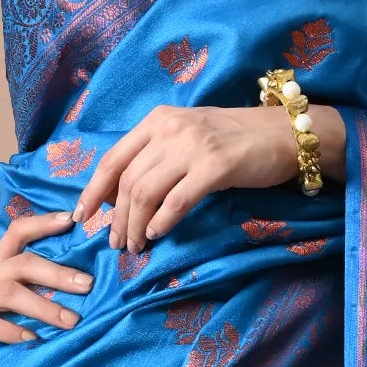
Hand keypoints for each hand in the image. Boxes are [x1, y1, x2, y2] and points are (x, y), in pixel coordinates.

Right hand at [0, 209, 92, 366]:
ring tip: (70, 321)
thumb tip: (63, 299)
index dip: (43, 224)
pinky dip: (10, 331)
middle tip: (88, 285)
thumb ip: (15, 294)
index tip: (72, 220)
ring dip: (42, 306)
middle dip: (57, 273)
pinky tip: (31, 339)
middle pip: (22, 264)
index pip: (17, 234)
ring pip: (8, 293)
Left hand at [75, 102, 346, 251]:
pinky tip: (157, 235)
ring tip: (135, 246)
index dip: (93, 190)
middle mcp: (171, 129)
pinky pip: (176, 200)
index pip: (113, 158)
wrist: (285, 133)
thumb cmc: (237, 139)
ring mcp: (193, 146)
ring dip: (135, 225)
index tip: (81, 216)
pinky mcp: (215, 167)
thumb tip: (124, 193)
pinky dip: (162, 222)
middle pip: (127, 181)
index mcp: (158, 120)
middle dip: (115, 217)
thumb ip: (158, 155)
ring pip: (146, 193)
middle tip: (115, 243)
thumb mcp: (189, 135)